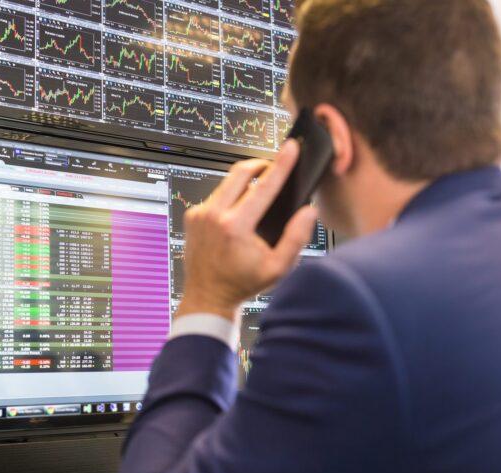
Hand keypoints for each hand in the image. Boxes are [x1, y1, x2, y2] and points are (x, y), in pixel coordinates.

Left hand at [177, 140, 318, 320]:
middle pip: (240, 172)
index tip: (291, 148)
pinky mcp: (192, 216)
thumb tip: (308, 211)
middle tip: (272, 167)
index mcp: (236, 227)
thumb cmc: (242, 284)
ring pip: (226, 183)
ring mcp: (200, 214)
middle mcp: (214, 215)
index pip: (264, 186)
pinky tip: (236, 215)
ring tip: (257, 197)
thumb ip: (296, 238)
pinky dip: (228, 199)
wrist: (208, 296)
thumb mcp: (278, 268)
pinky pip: (215, 197)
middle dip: (260, 165)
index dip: (281, 164)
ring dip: (244, 184)